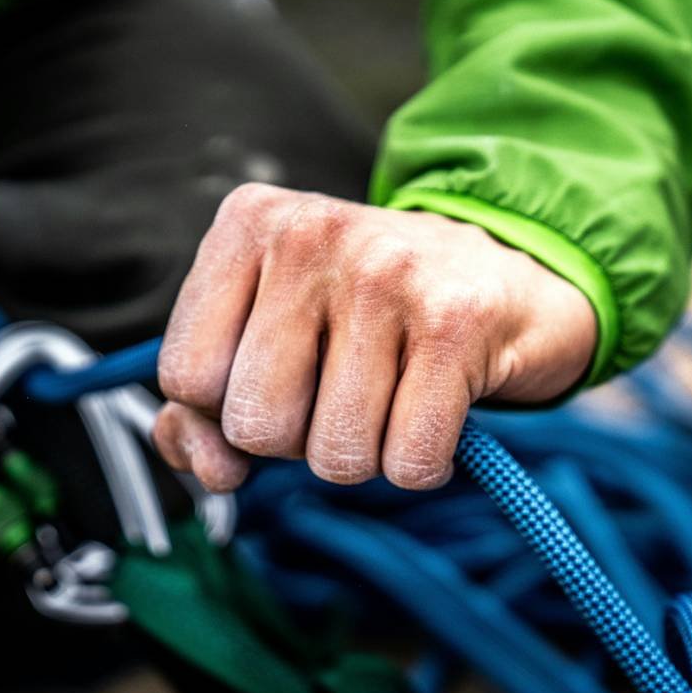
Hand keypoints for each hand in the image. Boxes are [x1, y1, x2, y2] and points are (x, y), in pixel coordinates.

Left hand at [154, 183, 595, 490]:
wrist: (505, 279)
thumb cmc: (363, 317)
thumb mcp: (268, 334)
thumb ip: (203, 406)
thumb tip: (205, 467)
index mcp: (248, 225)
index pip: (185, 375)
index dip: (223, 414)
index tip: (275, 385)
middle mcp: (310, 233)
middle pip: (254, 424)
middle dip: (295, 439)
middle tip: (339, 390)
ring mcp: (385, 272)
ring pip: (333, 455)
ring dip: (363, 454)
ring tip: (389, 394)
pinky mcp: (457, 321)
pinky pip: (407, 462)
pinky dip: (419, 462)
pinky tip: (434, 407)